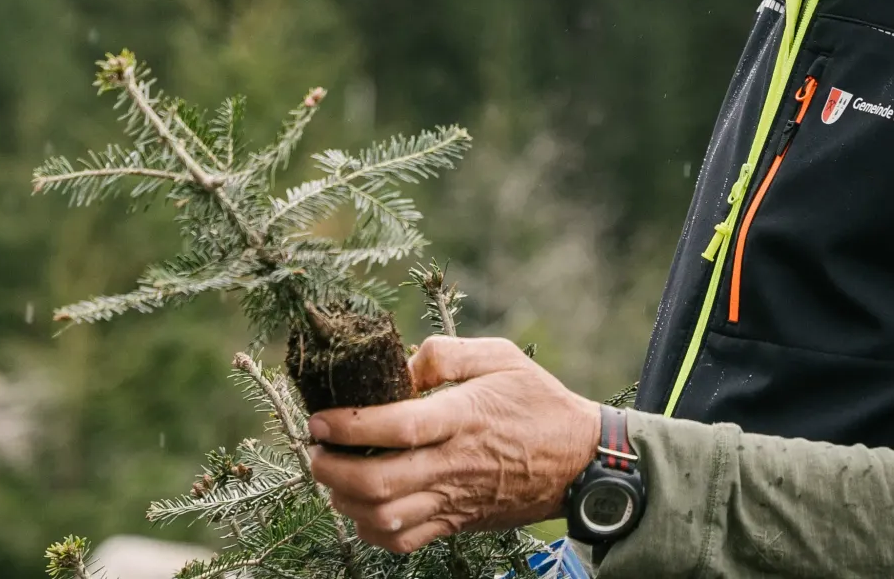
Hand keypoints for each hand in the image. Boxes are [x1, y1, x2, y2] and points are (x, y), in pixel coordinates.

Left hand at [306, 336, 601, 552]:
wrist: (577, 461)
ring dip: (344, 501)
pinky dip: (370, 530)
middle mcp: (454, 463)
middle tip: (316, 450)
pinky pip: (402, 541)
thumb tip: (402, 365)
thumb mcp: (501, 357)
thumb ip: (447, 352)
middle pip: (378, 483)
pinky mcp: (456, 523)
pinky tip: (362, 508)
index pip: (395, 427)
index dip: (348, 425)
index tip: (320, 419)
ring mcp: (454, 500)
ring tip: (333, 477)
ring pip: (383, 518)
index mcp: (463, 417)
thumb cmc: (539, 402)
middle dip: (331, 470)